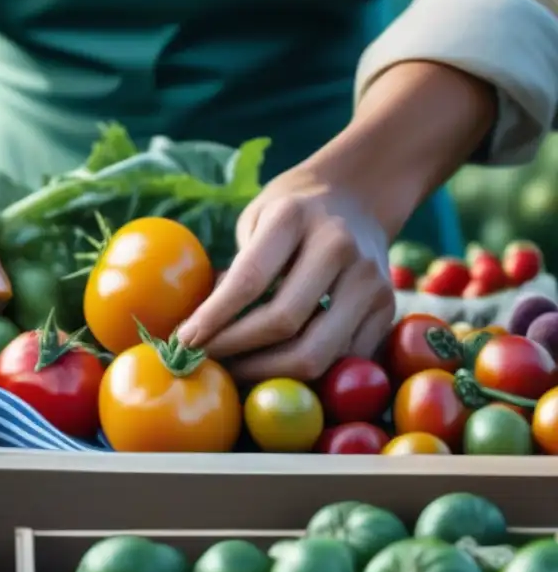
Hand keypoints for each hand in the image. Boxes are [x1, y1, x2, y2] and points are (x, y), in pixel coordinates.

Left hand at [176, 168, 395, 380]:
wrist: (359, 195)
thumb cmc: (292, 213)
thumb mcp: (255, 219)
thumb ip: (236, 269)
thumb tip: (205, 331)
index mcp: (294, 217)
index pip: (249, 280)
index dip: (213, 319)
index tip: (183, 341)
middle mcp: (339, 247)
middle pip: (283, 323)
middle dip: (236, 352)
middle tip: (206, 361)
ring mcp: (370, 280)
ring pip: (316, 353)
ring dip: (267, 374)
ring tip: (235, 372)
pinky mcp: (387, 309)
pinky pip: (340, 361)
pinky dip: (304, 375)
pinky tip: (275, 369)